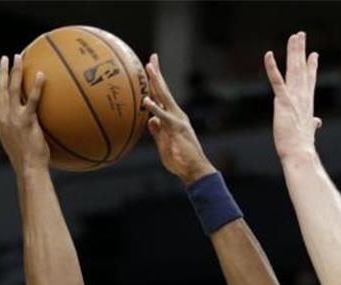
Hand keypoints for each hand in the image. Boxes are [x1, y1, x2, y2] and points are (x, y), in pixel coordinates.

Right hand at [0, 54, 48, 173]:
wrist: (29, 170)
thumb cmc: (29, 163)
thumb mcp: (21, 148)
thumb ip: (24, 135)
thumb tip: (34, 131)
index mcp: (0, 124)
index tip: (1, 78)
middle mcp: (4, 118)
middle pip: (1, 89)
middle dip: (2, 72)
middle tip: (5, 58)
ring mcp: (13, 119)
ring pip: (12, 89)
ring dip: (15, 71)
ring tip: (18, 58)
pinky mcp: (26, 121)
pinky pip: (32, 100)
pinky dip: (36, 87)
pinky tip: (41, 75)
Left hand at [143, 54, 214, 184]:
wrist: (194, 170)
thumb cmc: (180, 161)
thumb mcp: (164, 144)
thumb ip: (157, 132)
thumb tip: (151, 120)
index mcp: (172, 118)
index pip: (162, 97)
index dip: (156, 83)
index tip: (150, 69)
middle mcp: (176, 115)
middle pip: (164, 90)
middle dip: (157, 74)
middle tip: (151, 58)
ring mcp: (177, 120)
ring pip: (165, 97)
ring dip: (156, 82)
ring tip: (149, 68)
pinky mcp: (177, 128)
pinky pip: (163, 116)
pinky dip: (155, 108)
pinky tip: (146, 100)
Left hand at [264, 32, 321, 161]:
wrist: (301, 154)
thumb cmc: (302, 146)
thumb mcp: (308, 131)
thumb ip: (312, 124)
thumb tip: (317, 122)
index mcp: (307, 104)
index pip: (309, 81)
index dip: (311, 67)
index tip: (313, 55)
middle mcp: (302, 98)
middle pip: (302, 69)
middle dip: (301, 51)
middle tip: (301, 35)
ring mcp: (294, 99)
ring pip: (294, 70)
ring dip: (293, 52)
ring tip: (295, 37)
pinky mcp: (283, 102)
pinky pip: (277, 81)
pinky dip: (272, 67)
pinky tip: (268, 54)